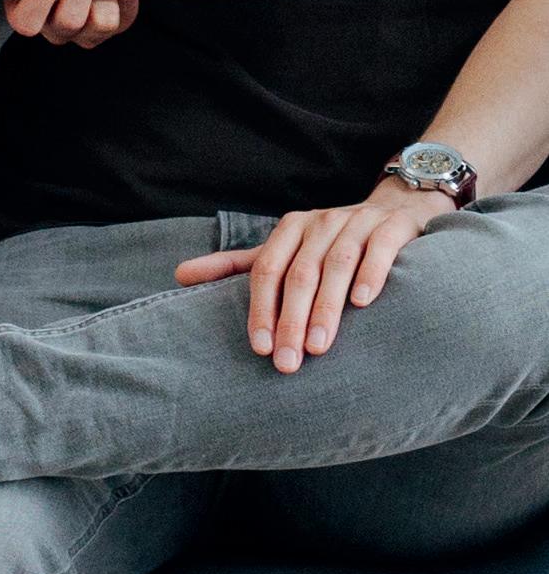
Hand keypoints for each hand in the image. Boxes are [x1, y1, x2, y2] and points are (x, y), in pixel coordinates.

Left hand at [173, 178, 457, 372]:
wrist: (395, 210)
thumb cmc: (329, 242)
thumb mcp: (282, 250)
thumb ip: (235, 266)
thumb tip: (178, 276)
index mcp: (291, 229)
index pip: (266, 269)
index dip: (259, 308)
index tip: (257, 348)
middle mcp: (321, 223)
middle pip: (299, 272)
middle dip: (291, 320)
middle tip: (287, 363)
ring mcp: (358, 224)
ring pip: (336, 265)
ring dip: (326, 307)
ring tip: (319, 348)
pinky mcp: (392, 229)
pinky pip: (380, 250)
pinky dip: (370, 275)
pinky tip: (363, 303)